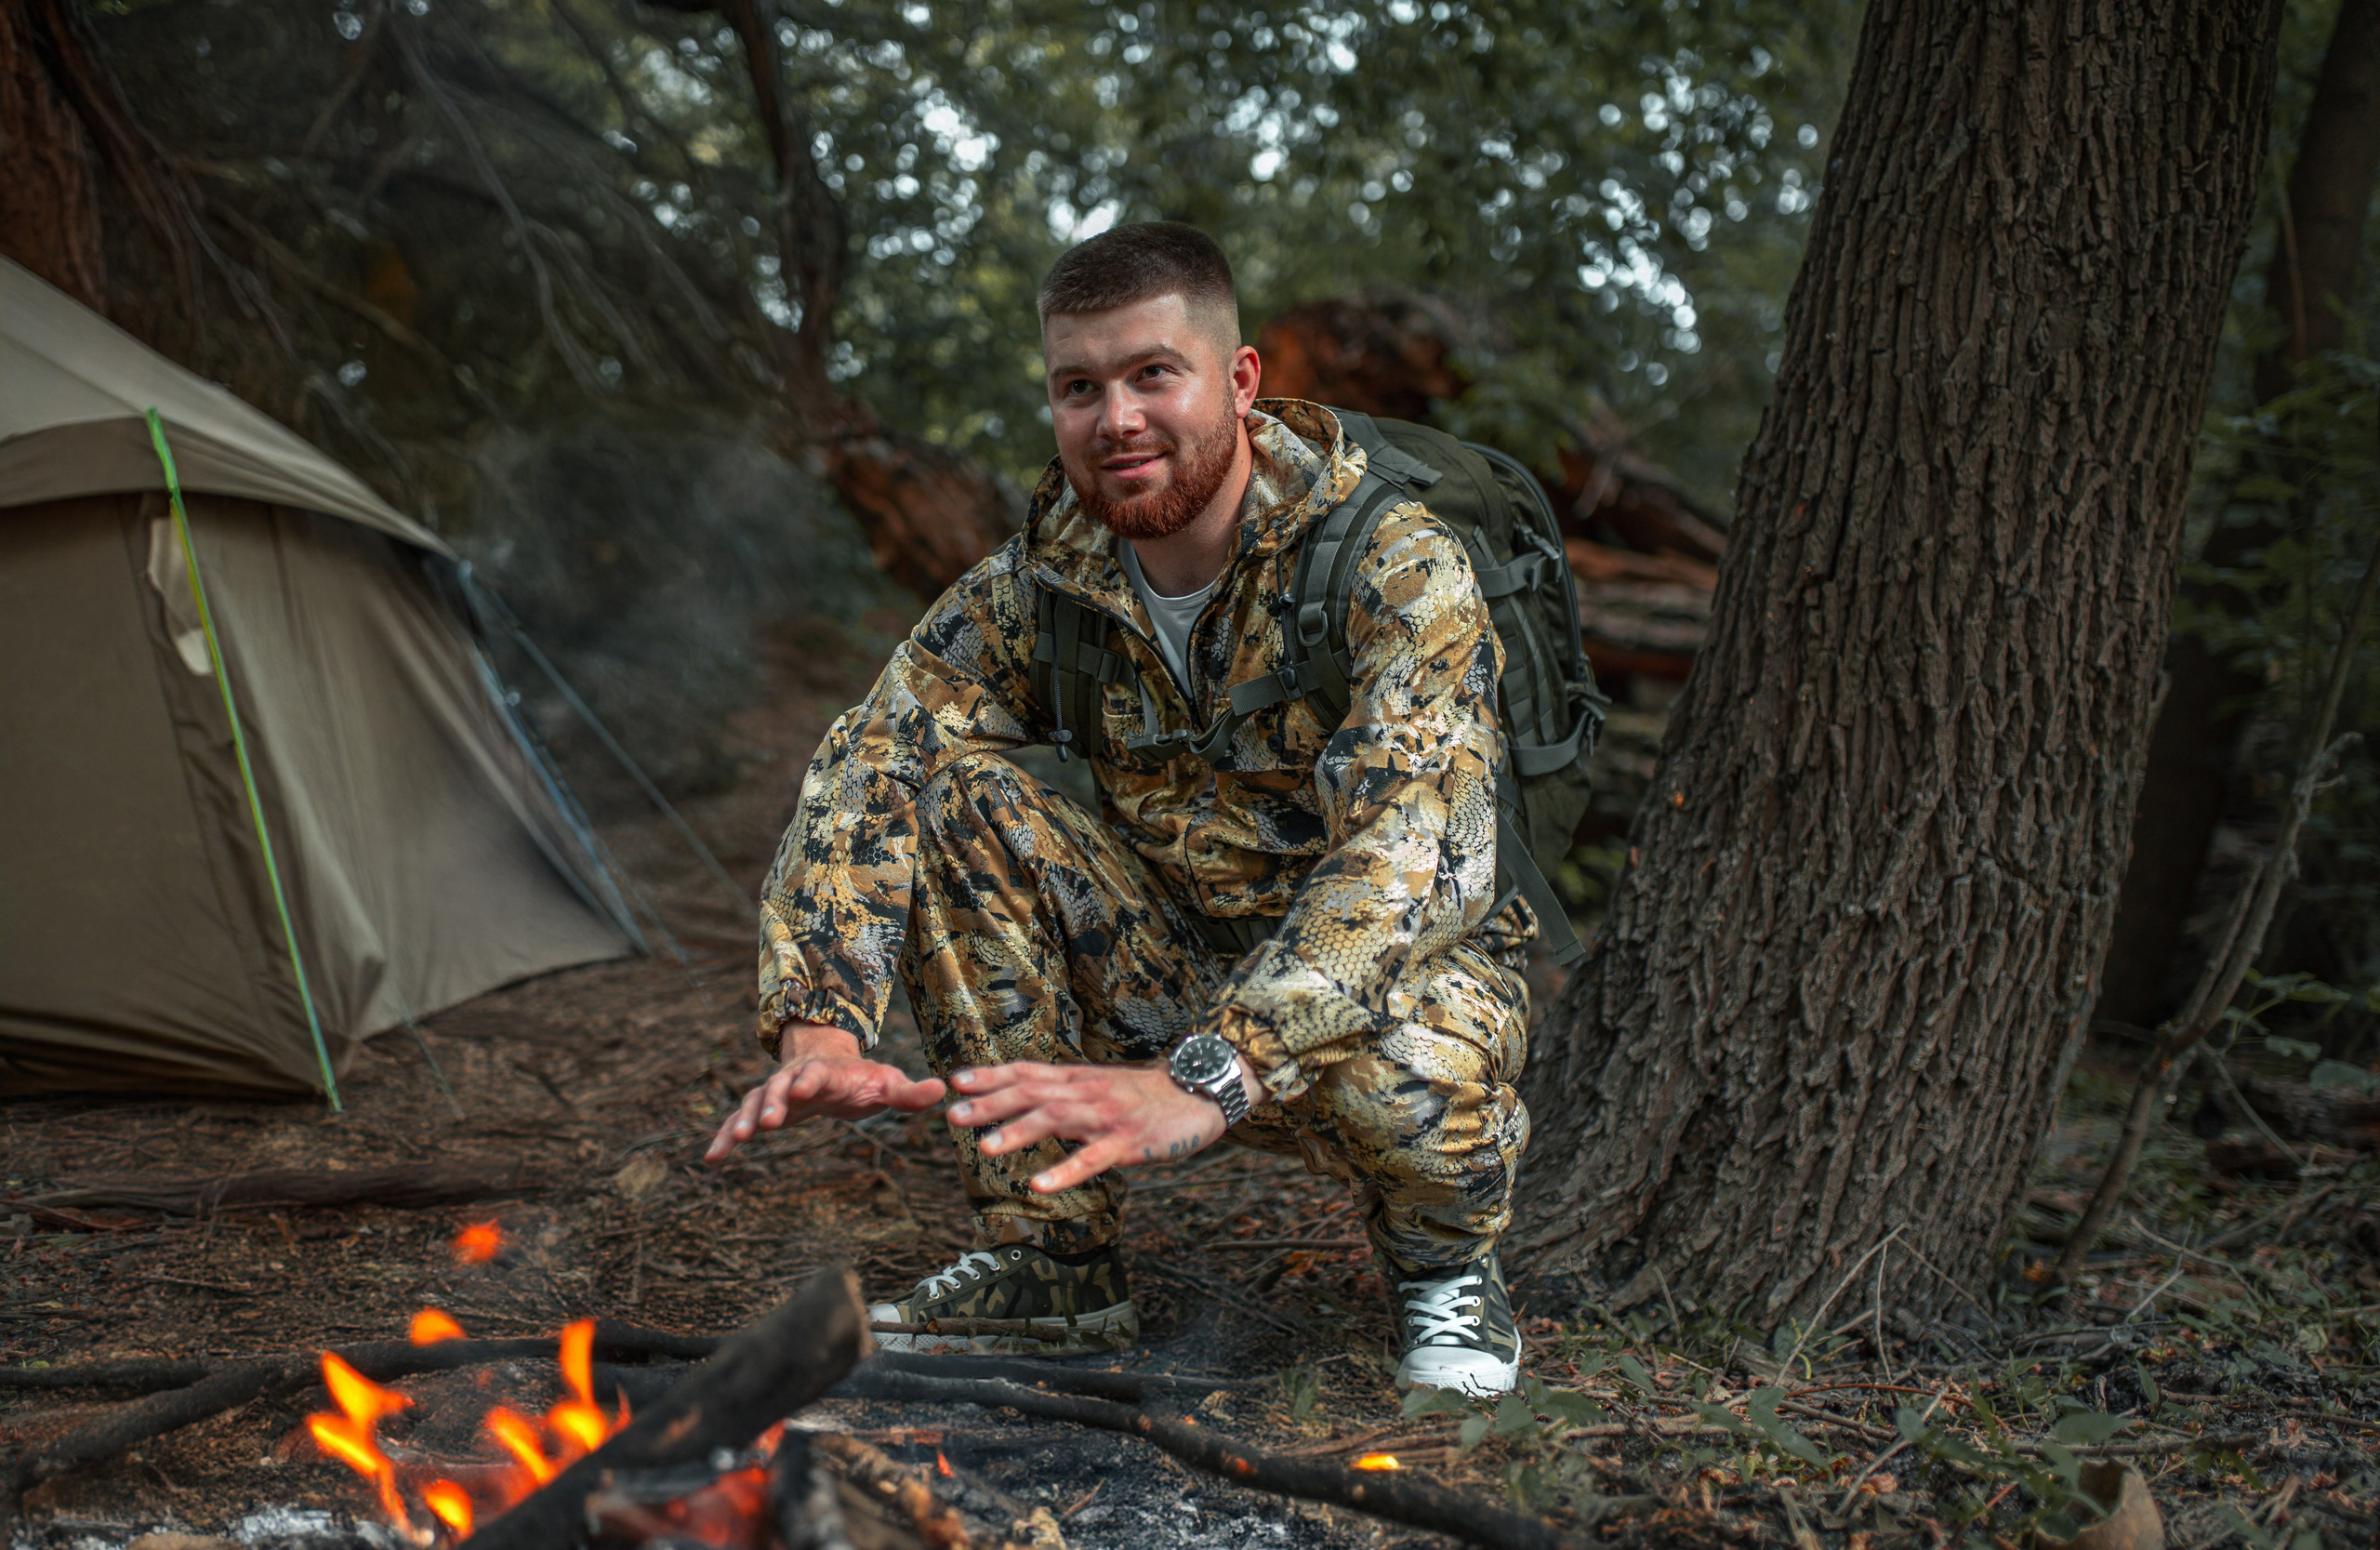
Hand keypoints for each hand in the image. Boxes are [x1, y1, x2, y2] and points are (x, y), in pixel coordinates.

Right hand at [704, 1021, 945, 1162]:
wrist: (830, 1065)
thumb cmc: (861, 1079)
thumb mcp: (887, 1083)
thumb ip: (910, 1092)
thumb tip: (942, 1091)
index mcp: (826, 1073)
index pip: (816, 1074)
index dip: (809, 1080)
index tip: (801, 1088)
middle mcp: (795, 1080)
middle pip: (779, 1088)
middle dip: (772, 1103)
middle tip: (767, 1124)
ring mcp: (775, 1094)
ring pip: (755, 1104)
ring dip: (745, 1121)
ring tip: (736, 1141)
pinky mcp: (763, 1111)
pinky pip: (740, 1123)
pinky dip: (725, 1137)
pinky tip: (711, 1158)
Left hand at [947, 1061, 1250, 1193]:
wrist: (1200, 1093)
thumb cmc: (1147, 1095)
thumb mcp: (1101, 1085)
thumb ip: (1067, 1090)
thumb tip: (1026, 1098)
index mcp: (1078, 1078)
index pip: (1027, 1072)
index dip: (991, 1076)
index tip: (955, 1082)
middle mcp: (1087, 1092)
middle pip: (1032, 1093)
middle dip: (991, 1104)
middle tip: (953, 1115)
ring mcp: (1107, 1117)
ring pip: (1056, 1120)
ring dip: (1019, 1132)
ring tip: (986, 1148)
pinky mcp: (1128, 1143)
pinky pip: (1092, 1159)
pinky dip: (1064, 1171)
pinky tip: (1039, 1185)